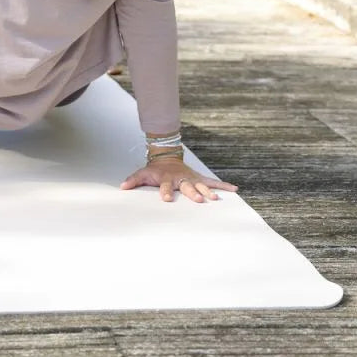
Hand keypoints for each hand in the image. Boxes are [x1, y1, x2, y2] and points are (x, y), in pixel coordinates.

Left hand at [120, 157, 237, 202]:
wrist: (167, 156)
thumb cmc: (155, 169)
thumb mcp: (143, 173)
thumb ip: (133, 180)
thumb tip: (122, 187)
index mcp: (167, 178)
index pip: (165, 186)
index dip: (165, 192)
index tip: (166, 199)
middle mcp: (181, 178)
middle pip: (187, 186)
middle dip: (193, 192)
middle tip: (199, 199)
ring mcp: (191, 178)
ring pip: (201, 184)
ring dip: (209, 191)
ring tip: (215, 198)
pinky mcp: (199, 178)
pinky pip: (212, 181)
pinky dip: (223, 185)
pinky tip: (234, 189)